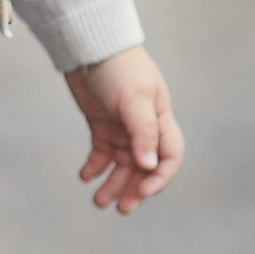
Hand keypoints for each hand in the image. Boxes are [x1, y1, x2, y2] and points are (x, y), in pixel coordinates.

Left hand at [65, 47, 183, 214]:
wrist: (90, 45)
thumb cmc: (118, 67)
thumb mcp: (134, 98)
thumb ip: (143, 132)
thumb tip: (149, 165)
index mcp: (160, 120)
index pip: (169, 156)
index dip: (160, 178)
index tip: (143, 191)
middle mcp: (144, 127)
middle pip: (144, 168)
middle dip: (134, 189)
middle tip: (120, 208)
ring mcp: (122, 128)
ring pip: (122, 166)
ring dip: (113, 184)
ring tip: (98, 200)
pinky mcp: (102, 125)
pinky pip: (101, 154)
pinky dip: (94, 167)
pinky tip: (84, 175)